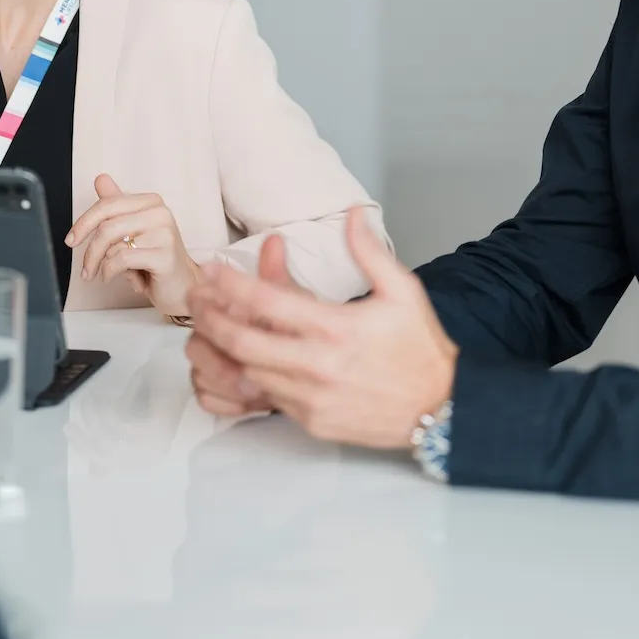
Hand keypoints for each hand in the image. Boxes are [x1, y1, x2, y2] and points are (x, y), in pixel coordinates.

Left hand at [65, 174, 200, 317]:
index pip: (107, 204)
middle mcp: (160, 212)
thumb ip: (116, 206)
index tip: (71, 241)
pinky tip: (110, 277)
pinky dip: (109, 271)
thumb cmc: (154, 259)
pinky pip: (122, 259)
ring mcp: (165, 233)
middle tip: (85, 269)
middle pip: (107, 225)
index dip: (83, 223)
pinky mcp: (165, 255)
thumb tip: (100, 178)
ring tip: (100, 274)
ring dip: (99, 264)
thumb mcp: (132, 230)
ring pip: (113, 244)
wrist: (181, 286)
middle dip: (90, 250)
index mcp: (151, 201)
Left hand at [187, 207, 457, 450]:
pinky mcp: (313, 424)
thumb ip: (369, 251)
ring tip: (208, 328)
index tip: (212, 270)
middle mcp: (318, 366)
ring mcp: (312, 400)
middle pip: (242, 342)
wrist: (442, 408)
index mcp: (336, 328)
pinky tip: (242, 360)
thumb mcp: (403, 291)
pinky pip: (268, 399)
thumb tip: (352, 214)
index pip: (267, 303)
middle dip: (210, 319)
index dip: (231, 284)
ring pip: (248, 373)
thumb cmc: (420, 348)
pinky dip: (250, 378)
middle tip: (196, 301)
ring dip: (223, 351)